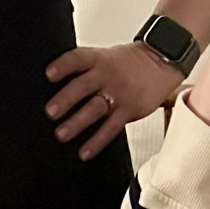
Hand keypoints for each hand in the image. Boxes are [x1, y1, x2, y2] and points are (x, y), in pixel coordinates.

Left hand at [45, 42, 184, 159]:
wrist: (160, 63)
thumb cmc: (127, 63)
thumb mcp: (104, 56)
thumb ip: (83, 68)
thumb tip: (52, 84)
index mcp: (98, 59)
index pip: (77, 58)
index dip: (63, 66)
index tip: (49, 75)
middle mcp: (107, 75)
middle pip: (83, 86)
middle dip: (66, 99)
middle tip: (50, 112)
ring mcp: (119, 93)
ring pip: (95, 109)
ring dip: (77, 122)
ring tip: (61, 134)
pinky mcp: (129, 110)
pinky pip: (111, 128)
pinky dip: (97, 142)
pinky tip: (84, 152)